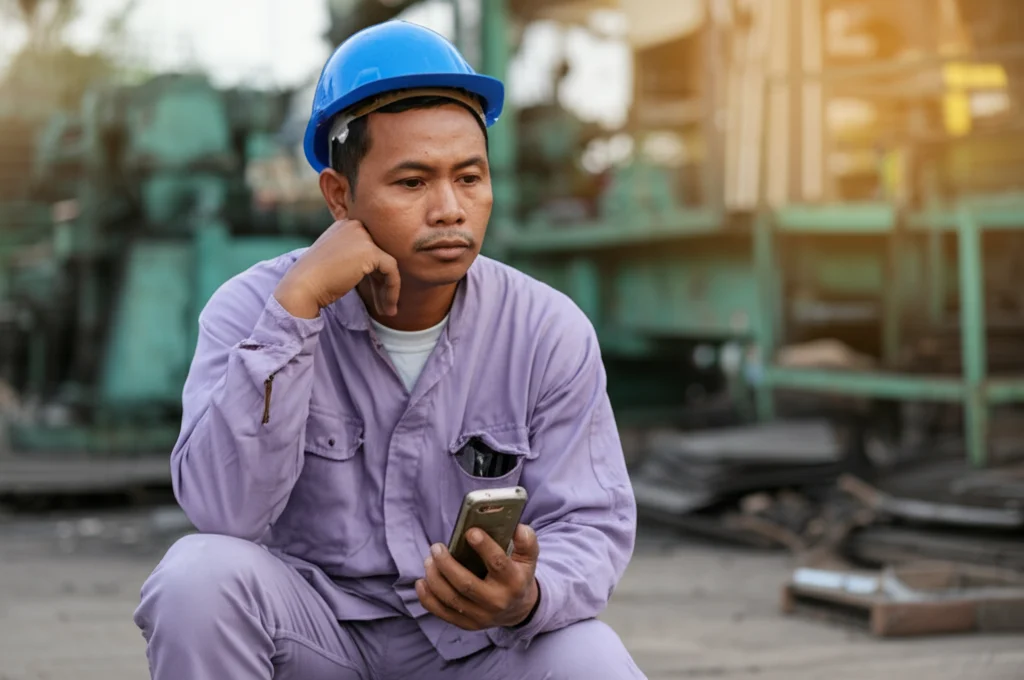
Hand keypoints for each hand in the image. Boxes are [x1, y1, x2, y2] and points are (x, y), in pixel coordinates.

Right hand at [274, 219, 399, 318]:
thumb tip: (380, 271)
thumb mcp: (336, 260)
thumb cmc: (315, 280)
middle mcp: (355, 225)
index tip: (376, 294)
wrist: (302, 286)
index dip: (374, 273)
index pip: (369, 248)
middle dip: (382, 283)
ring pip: (387, 264)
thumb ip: (355, 258)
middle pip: (379, 256)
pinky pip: (391, 271)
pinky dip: (392, 290)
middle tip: (384, 305)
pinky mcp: (370, 251)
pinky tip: (388, 307)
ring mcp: (363, 237)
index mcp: (345, 226)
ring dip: (389, 290)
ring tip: (388, 311)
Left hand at [416, 524, 539, 630]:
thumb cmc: (518, 575)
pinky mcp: (468, 624)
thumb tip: (516, 527)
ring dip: (435, 578)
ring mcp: (481, 616)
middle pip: (466, 584)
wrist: (519, 609)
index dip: (483, 547)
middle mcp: (497, 601)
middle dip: (447, 564)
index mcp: (514, 581)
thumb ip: (526, 541)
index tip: (469, 532)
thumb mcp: (528, 558)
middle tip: (436, 548)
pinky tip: (422, 582)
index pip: (498, 563)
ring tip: (429, 560)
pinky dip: (428, 598)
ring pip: (451, 598)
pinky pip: (442, 612)